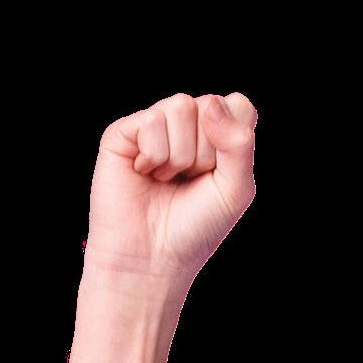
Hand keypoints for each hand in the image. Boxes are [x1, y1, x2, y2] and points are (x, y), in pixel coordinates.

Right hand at [83, 91, 257, 288]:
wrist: (151, 260)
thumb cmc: (194, 229)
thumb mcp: (235, 190)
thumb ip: (240, 143)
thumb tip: (210, 103)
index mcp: (215, 135)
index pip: (236, 105)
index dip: (232, 141)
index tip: (217, 175)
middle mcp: (184, 126)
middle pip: (210, 105)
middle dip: (204, 154)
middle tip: (186, 182)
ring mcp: (153, 127)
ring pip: (180, 107)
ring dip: (179, 155)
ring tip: (165, 179)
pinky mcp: (123, 134)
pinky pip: (151, 120)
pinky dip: (154, 155)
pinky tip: (144, 173)